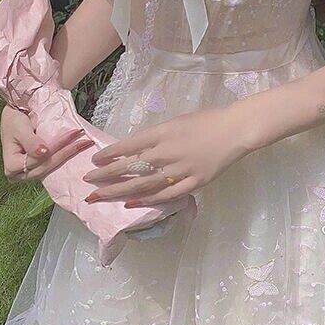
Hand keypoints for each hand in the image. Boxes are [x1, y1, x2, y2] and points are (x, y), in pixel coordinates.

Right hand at [0, 104, 93, 180]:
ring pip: (52, 167)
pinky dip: (65, 156)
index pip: (38, 158)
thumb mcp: (20, 128)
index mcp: (11, 166)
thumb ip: (31, 142)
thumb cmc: (13, 120)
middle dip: (67, 152)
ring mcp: (29, 173)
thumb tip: (43, 152)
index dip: (56, 146)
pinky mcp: (38, 168)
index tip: (72, 134)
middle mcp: (19, 174)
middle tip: (84, 141)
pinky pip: (53, 165)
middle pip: (47, 166)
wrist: (13, 116)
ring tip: (85, 143)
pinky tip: (78, 148)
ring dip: (69, 154)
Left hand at [83, 105, 252, 205]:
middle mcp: (168, 152)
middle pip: (131, 168)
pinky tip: (132, 203)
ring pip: (145, 184)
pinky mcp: (195, 183)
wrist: (236, 130)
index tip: (94, 161)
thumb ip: (156, 136)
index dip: (109, 155)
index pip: (128, 145)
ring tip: (102, 196)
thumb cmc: (207, 121)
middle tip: (88, 183)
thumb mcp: (177, 121)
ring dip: (120, 191)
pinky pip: (167, 194)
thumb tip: (135, 151)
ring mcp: (181, 170)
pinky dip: (148, 200)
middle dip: (107, 176)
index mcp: (163, 133)